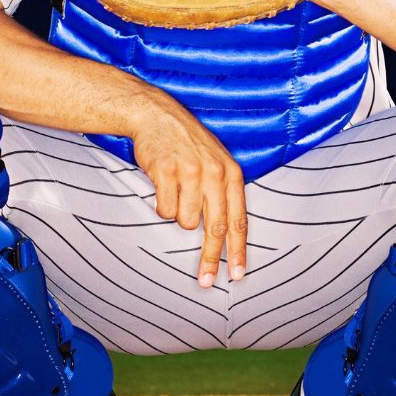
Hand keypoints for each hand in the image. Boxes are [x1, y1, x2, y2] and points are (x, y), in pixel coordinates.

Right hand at [128, 93, 246, 288]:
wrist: (156, 115)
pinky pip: (164, 209)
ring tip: (175, 192)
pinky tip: (162, 184)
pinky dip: (161, 204)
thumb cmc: (187, 142)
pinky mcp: (166, 173)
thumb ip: (223, 192)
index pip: (238, 218)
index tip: (237, 274)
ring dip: (178, 214)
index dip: (239, 250)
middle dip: (210, 258)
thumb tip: (225, 234)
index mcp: (230, 172)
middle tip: (205, 280)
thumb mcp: (215, 160)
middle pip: (215, 227)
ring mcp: (189, 172)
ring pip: (185, 221)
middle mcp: (214, 173)